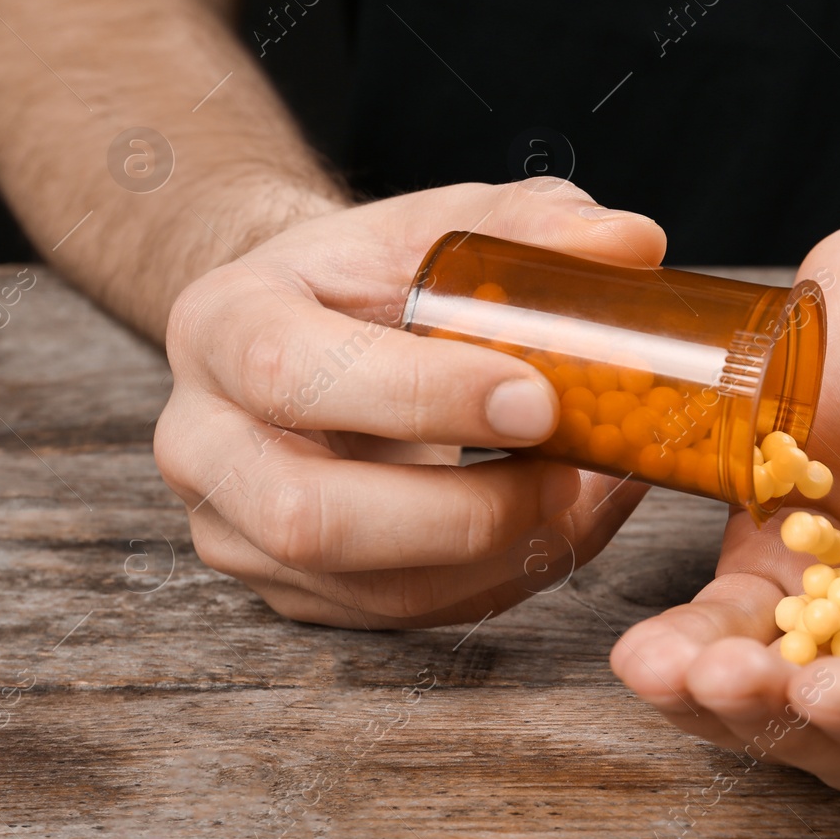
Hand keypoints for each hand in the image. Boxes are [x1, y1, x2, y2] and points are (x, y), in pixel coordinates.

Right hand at [155, 181, 664, 626]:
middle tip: (570, 474)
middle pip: (308, 515)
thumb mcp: (435, 223)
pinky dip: (499, 579)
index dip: (419, 395)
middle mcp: (203, 441)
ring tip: (579, 496)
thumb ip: (529, 225)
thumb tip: (635, 245)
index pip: (289, 372)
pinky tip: (557, 527)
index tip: (538, 398)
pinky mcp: (293, 590)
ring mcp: (238, 530)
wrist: (308, 328)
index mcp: (223, 325)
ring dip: (496, 557)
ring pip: (366, 588)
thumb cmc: (372, 275)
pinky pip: (403, 615)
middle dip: (462, 511)